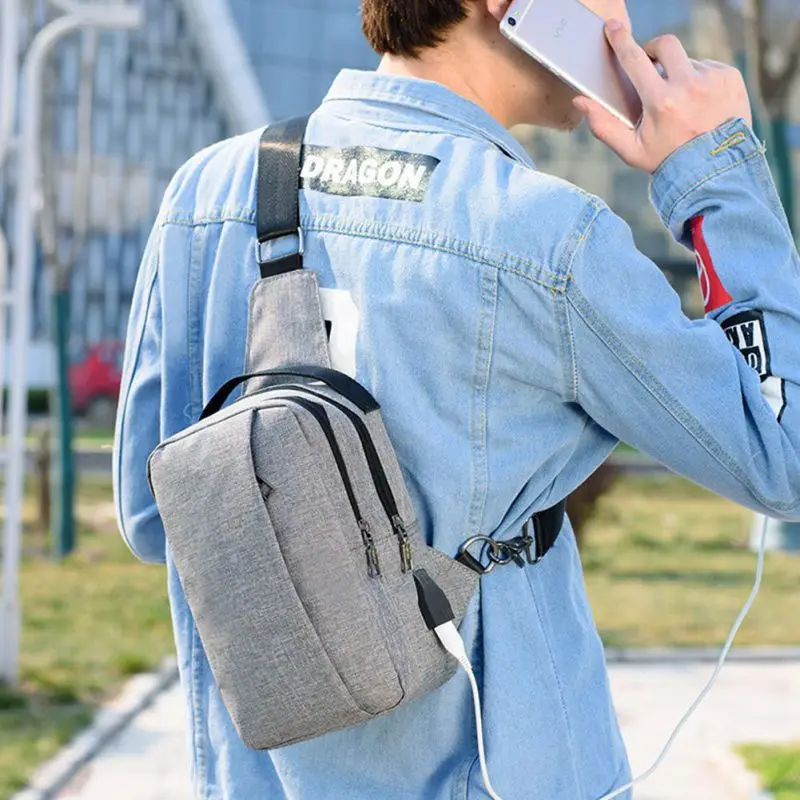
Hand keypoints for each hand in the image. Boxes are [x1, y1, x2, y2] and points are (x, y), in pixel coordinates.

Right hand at [573, 21, 752, 172]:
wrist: (715, 170)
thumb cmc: (668, 161)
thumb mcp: (631, 150)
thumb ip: (603, 126)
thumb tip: (581, 101)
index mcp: (661, 102)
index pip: (635, 60)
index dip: (621, 41)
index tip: (613, 28)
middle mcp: (688, 85)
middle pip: (666, 44)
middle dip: (654, 50)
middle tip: (650, 65)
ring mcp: (712, 79)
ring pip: (688, 61)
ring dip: (679, 75)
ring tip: (682, 105)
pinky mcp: (730, 78)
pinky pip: (709, 67)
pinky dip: (700, 81)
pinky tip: (701, 104)